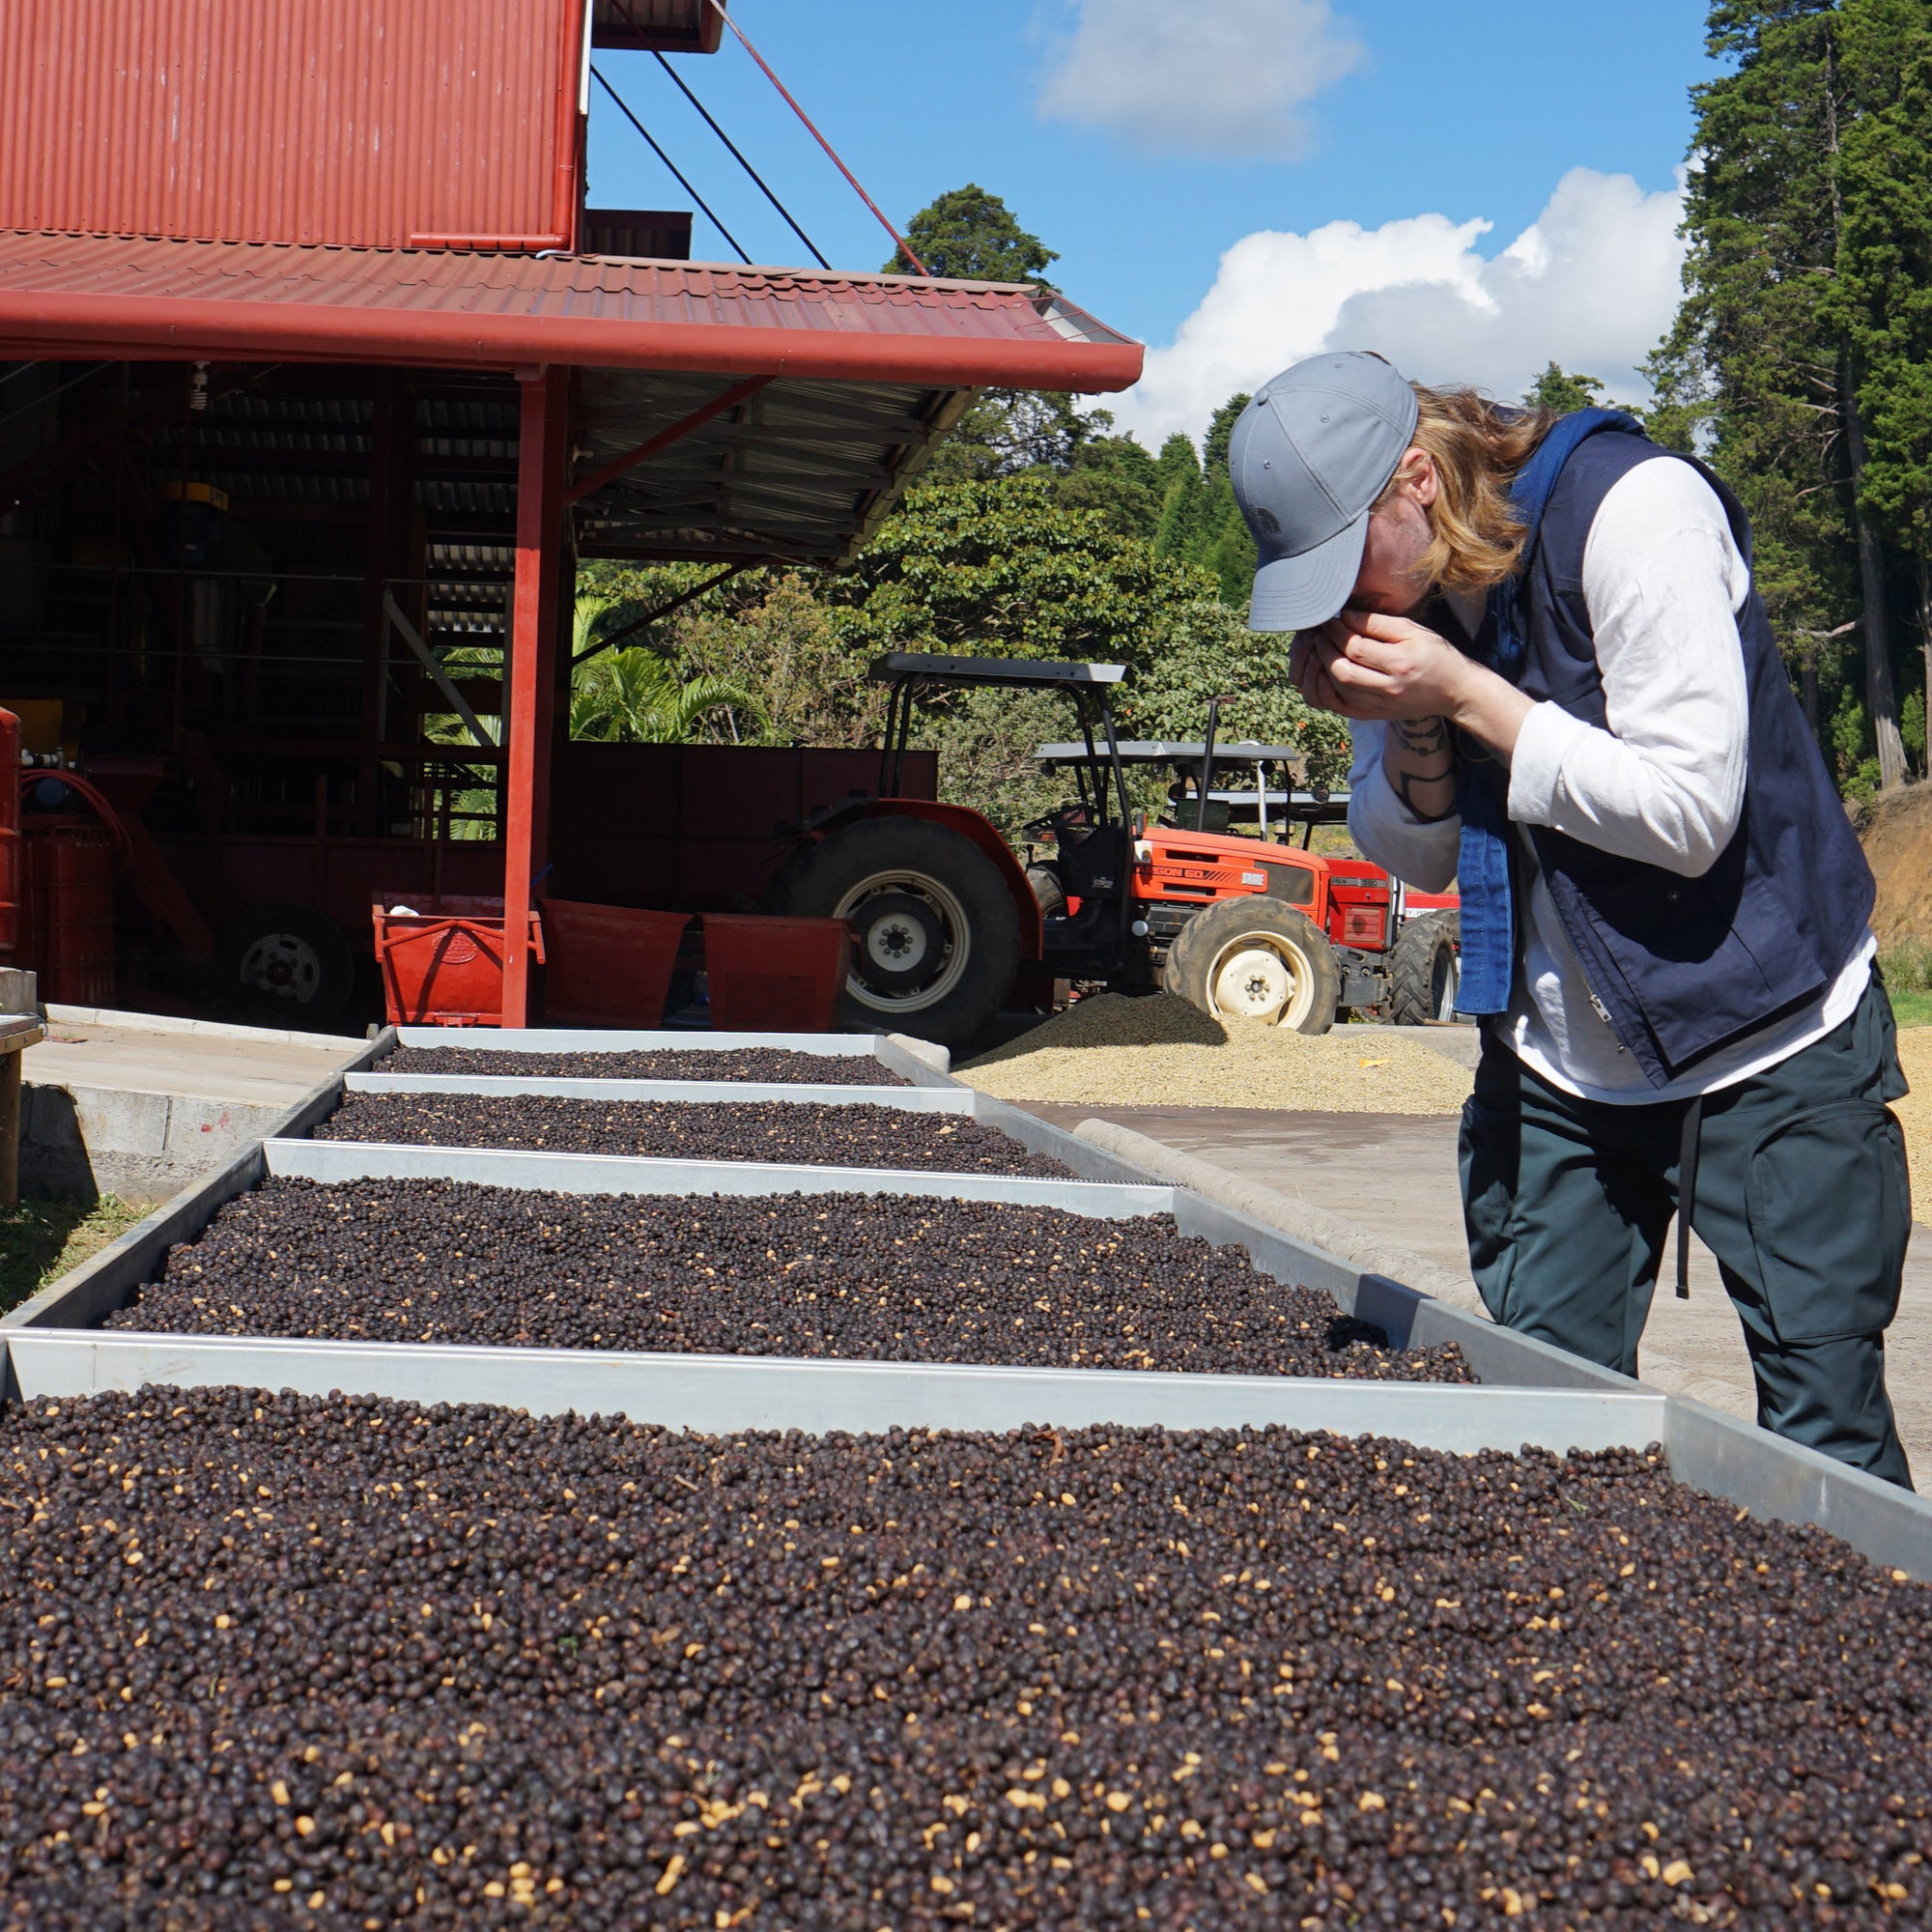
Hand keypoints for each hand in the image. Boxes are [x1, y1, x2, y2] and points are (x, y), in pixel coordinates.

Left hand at [1291, 608, 1533, 757]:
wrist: (1455, 691)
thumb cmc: (1436, 655)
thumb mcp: (1413, 631)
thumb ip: (1379, 623)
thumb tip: (1345, 616)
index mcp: (1400, 663)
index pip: (1356, 648)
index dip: (1336, 632)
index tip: (1328, 620)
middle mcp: (1389, 688)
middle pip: (1343, 671)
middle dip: (1325, 650)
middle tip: (1319, 633)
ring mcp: (1380, 706)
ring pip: (1339, 689)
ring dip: (1324, 668)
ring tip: (1321, 648)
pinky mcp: (1375, 716)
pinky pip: (1341, 706)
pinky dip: (1328, 690)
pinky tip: (1325, 673)